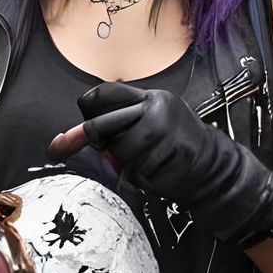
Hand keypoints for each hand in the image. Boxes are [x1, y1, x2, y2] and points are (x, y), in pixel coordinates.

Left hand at [62, 81, 272, 249]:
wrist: (216, 169)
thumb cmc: (177, 148)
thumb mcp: (154, 123)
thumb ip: (123, 124)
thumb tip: (78, 135)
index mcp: (152, 98)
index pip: (107, 95)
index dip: (88, 107)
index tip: (80, 114)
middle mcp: (155, 110)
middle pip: (101, 124)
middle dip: (79, 137)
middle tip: (56, 147)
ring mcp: (159, 134)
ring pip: (115, 152)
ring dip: (120, 163)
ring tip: (143, 163)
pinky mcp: (162, 157)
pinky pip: (131, 172)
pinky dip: (135, 177)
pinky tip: (155, 174)